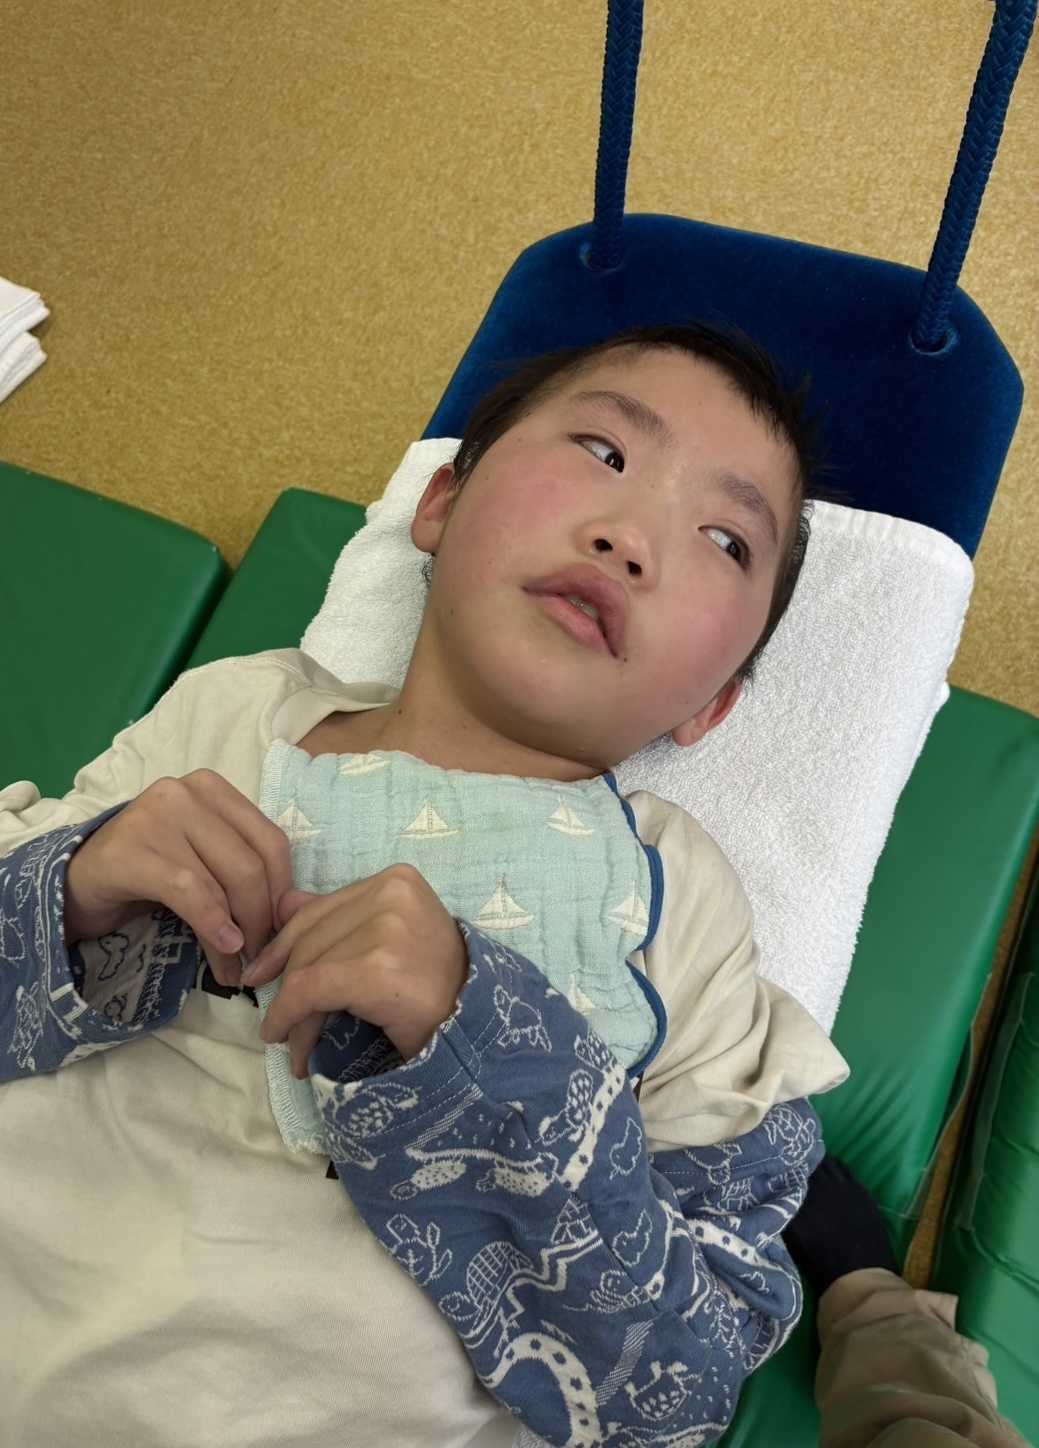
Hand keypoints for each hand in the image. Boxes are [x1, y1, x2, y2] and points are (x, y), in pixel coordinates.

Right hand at [63, 770, 294, 986]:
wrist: (81, 882)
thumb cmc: (152, 873)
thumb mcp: (206, 864)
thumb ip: (244, 875)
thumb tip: (293, 914)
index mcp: (214, 789)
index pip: (271, 841)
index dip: (282, 892)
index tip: (281, 931)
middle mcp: (186, 792)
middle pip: (251, 864)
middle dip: (262, 919)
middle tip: (259, 957)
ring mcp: (156, 815)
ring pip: (225, 880)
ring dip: (238, 934)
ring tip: (237, 967)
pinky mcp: (131, 849)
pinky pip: (189, 891)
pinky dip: (212, 924)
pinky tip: (222, 950)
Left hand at [243, 864, 468, 1074]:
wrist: (477, 1029)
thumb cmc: (435, 987)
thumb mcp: (388, 939)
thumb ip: (339, 918)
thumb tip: (283, 903)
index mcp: (398, 880)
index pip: (322, 908)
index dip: (284, 944)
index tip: (263, 973)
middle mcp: (392, 894)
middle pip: (312, 936)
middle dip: (287, 983)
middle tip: (280, 1025)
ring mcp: (387, 929)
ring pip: (308, 966)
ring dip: (291, 1013)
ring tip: (294, 1045)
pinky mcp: (377, 969)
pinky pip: (310, 990)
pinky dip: (289, 1017)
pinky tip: (286, 1041)